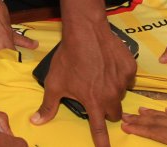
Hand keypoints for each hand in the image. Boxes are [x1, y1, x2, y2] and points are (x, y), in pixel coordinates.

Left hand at [30, 20, 135, 146]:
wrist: (85, 31)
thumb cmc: (68, 57)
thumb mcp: (54, 83)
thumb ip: (48, 105)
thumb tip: (36, 121)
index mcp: (94, 102)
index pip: (100, 129)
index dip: (103, 143)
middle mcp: (111, 95)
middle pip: (114, 112)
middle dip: (107, 108)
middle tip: (96, 95)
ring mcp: (123, 81)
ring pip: (121, 93)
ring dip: (113, 89)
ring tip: (99, 74)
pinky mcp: (130, 67)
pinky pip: (128, 77)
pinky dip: (120, 74)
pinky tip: (108, 64)